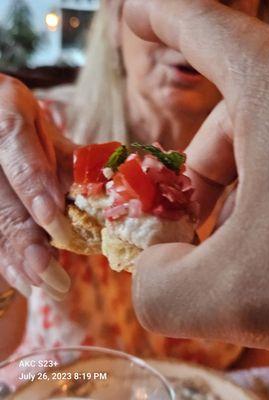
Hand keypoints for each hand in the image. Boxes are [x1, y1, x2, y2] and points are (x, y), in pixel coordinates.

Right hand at [0, 74, 73, 299]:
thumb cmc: (26, 123)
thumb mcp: (48, 130)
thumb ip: (68, 159)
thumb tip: (104, 196)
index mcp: (5, 108)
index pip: (12, 143)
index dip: (33, 185)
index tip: (55, 223)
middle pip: (0, 198)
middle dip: (27, 241)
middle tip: (53, 277)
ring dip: (16, 258)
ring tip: (42, 285)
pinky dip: (8, 258)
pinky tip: (24, 280)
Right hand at [125, 0, 268, 354]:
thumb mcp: (234, 299)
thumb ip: (157, 289)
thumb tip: (147, 272)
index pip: (200, 25)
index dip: (158, 16)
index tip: (134, 15)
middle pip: (225, 118)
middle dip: (198, 182)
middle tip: (189, 232)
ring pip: (264, 146)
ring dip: (239, 203)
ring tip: (244, 258)